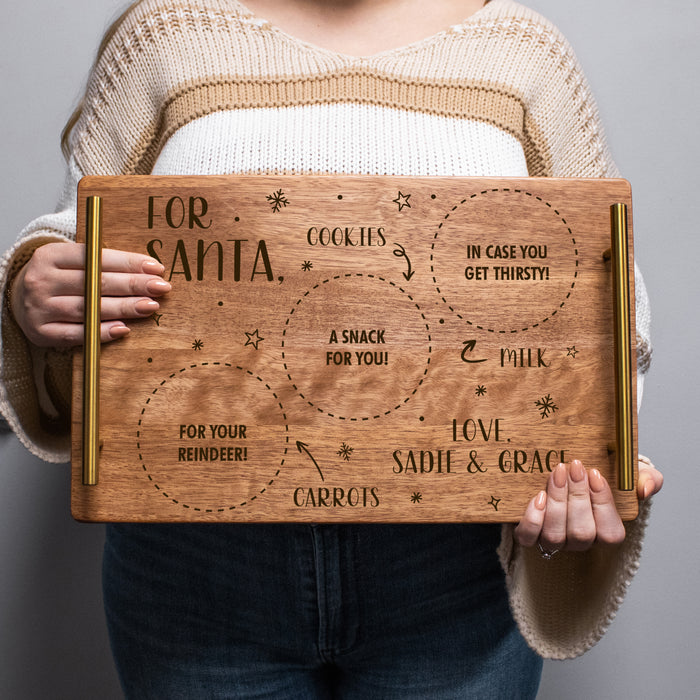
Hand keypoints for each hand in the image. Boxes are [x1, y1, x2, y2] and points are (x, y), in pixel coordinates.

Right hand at [10, 241, 170, 347]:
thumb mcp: (74, 262)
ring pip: (89, 308)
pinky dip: (102, 332)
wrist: (21, 300)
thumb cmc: (60, 279)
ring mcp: (39, 307)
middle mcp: (42, 280)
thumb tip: (150, 269)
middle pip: (95, 283)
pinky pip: (77, 334)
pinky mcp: (41, 332)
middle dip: (132, 285)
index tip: (156, 268)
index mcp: (51, 255)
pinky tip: (124, 329)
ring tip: (149, 306)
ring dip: (123, 308)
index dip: (129, 263)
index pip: (95, 258)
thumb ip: (104, 263)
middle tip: (160, 288)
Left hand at [514, 458, 662, 553]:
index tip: (595, 473)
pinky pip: (529, 538)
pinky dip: (532, 519)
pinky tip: (537, 496)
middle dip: (577, 497)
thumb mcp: (628, 473)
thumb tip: (644, 488)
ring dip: (556, 502)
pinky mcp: (530, 534)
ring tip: (557, 473)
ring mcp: (554, 540)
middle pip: (581, 533)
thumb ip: (647, 479)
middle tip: (574, 467)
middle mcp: (580, 540)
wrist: (566, 474)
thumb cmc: (598, 476)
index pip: (610, 533)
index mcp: (605, 531)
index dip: (602, 504)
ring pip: (555, 536)